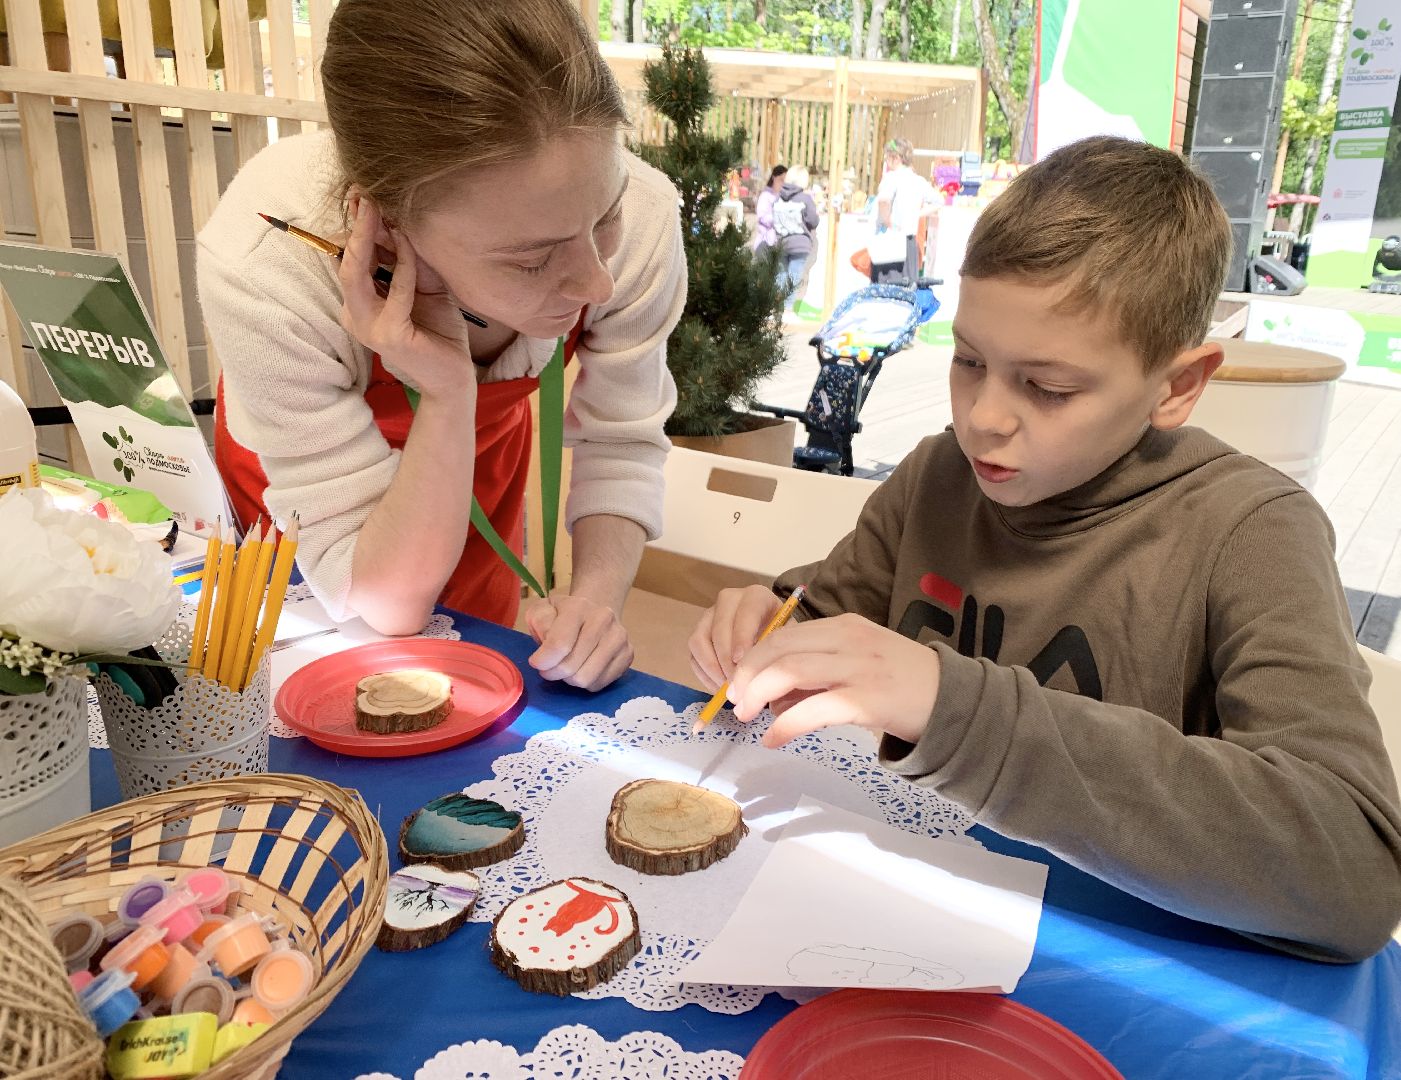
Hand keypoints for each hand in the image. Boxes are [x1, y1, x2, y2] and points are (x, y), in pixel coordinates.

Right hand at [338, 197, 475, 401]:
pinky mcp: (390, 336)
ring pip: (358, 275)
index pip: (350, 261)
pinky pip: (395, 292)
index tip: (362, 196)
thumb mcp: (424, 290)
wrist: (454, 378)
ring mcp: (369, 328)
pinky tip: (411, 245)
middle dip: (356, 227)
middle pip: (347, 263)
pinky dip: (404, 266)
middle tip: (364, 194)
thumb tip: (399, 224)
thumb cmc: (440, 334)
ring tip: (380, 208)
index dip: (355, 229)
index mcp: (360, 305)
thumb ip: (409, 263)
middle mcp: (356, 315)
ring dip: (370, 239)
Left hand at [524, 592, 632, 690]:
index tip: (536, 663)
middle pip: (571, 666)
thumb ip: (539, 623)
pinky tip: (584, 668)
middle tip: (550, 667)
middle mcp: (604, 619)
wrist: (594, 613)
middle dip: (554, 672)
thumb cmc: (562, 617)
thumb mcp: (542, 611)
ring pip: (586, 678)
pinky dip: (587, 682)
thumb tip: (548, 647)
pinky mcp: (628, 654)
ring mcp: (619, 637)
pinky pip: (599, 683)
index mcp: (578, 606)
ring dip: (570, 679)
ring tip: (567, 667)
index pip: (559, 645)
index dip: (543, 661)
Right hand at [688, 585, 782, 691]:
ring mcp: (709, 616)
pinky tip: (720, 688)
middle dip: (726, 659)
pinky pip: (693, 655)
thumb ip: (778, 649)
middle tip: (737, 683)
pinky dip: (704, 675)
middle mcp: (728, 600)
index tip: (742, 661)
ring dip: (711, 668)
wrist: (771, 631)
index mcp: (756, 596)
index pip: (746, 611)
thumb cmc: (782, 635)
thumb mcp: (788, 638)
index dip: (742, 637)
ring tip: (728, 687)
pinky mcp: (698, 634)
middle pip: (719, 628)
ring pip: (699, 641)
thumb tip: (764, 673)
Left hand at [727, 613, 939, 747]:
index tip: (738, 680)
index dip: (753, 657)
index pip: (783, 634)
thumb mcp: (860, 660)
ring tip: (747, 716)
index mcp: (844, 626)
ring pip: (789, 672)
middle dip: (748, 675)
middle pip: (778, 649)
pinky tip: (774, 739)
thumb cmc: (904, 683)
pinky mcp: (866, 701)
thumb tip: (775, 694)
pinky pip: (812, 710)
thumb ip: (821, 669)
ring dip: (758, 695)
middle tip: (735, 701)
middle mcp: (848, 640)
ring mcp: (857, 668)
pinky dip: (785, 725)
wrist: (956, 700)